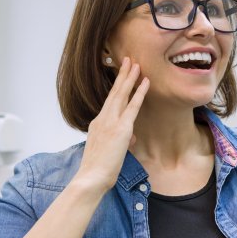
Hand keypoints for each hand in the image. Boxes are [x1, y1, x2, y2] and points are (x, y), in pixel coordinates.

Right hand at [76, 57, 149, 190]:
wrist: (90, 178)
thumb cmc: (98, 169)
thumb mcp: (109, 151)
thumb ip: (120, 140)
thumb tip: (132, 137)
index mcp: (97, 123)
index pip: (109, 101)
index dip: (116, 86)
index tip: (122, 74)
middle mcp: (102, 119)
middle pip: (114, 92)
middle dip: (122, 75)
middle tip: (128, 60)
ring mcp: (110, 122)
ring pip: (121, 94)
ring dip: (130, 78)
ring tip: (136, 64)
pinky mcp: (120, 129)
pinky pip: (132, 106)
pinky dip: (139, 93)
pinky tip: (146, 82)